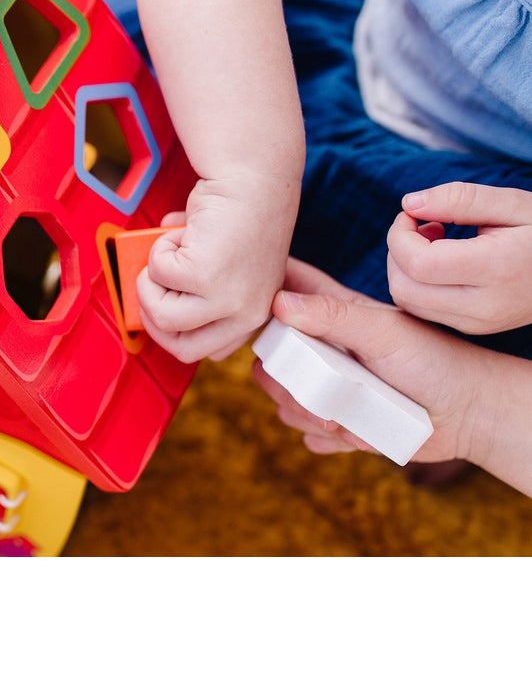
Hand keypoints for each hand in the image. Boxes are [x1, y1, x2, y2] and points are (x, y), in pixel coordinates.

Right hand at [137, 171, 299, 361]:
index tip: (164, 308)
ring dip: (152, 280)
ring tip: (169, 250)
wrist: (252, 177)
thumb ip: (197, 285)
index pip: (211, 350)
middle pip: (182, 348)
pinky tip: (182, 230)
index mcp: (254, 313)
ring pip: (161, 316)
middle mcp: (246, 313)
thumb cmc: (240, 211)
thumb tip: (154, 284)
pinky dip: (159, 248)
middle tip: (149, 285)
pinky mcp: (205, 277)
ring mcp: (226, 299)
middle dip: (154, 318)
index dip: (178, 331)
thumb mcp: (226, 264)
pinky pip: (158, 274)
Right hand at [252, 258, 497, 466]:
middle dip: (282, 376)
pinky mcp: (338, 423)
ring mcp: (328, 387)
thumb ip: (334, 316)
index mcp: (330, 314)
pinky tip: (354, 430)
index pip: (282, 289)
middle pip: (270, 355)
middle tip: (314, 385)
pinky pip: (307, 433)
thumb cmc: (432, 360)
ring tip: (343, 415)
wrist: (467, 413)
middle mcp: (322, 349)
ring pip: (284, 398)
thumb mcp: (384, 331)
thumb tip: (279, 303)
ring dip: (305, 411)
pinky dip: (325, 437)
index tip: (260, 312)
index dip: (262, 295)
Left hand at [387, 182, 531, 333]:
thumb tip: (409, 203)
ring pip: (408, 302)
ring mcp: (478, 323)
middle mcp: (484, 306)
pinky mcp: (474, 328)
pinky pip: (423, 309)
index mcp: (496, 269)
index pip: (418, 263)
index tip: (413, 212)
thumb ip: (459, 199)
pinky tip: (440, 260)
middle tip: (422, 224)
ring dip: (403, 267)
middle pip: (404, 287)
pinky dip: (415, 283)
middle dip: (396, 250)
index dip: (400, 234)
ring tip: (433, 240)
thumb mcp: (512, 203)